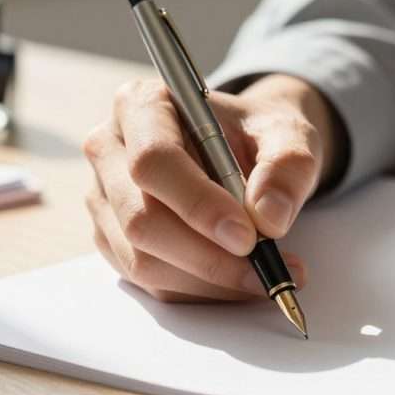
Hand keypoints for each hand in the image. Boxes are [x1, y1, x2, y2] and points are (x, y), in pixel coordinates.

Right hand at [83, 73, 340, 301]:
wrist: (243, 147)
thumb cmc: (256, 133)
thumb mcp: (288, 133)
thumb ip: (287, 165)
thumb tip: (269, 217)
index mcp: (142, 105)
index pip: (153, 160)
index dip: (198, 204)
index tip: (247, 236)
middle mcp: (110, 149)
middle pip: (141, 218)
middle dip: (207, 256)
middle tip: (266, 268)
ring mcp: (105, 198)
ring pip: (142, 259)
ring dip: (209, 280)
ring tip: (265, 276)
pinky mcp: (114, 238)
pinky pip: (150, 281)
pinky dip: (200, 290)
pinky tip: (239, 280)